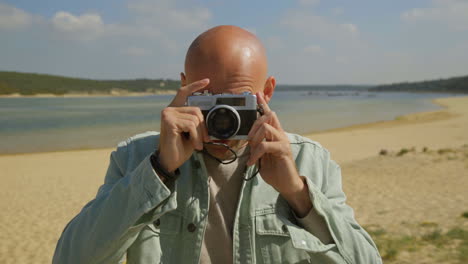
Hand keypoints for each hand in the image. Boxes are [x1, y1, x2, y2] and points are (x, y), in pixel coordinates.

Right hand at [158, 78, 209, 171]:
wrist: (170, 161)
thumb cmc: (181, 147)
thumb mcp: (192, 132)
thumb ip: (196, 121)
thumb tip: (206, 114)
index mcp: (175, 110)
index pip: (183, 92)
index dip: (195, 85)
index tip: (207, 81)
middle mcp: (169, 109)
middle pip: (196, 110)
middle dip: (204, 126)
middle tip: (205, 139)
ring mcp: (168, 114)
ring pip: (195, 118)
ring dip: (200, 134)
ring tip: (198, 144)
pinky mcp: (168, 121)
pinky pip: (190, 125)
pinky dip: (195, 136)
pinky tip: (193, 144)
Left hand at [247, 92, 311, 215]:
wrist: (286, 184)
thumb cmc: (275, 170)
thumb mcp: (263, 156)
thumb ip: (258, 145)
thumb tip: (248, 140)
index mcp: (276, 134)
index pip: (270, 115)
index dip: (264, 104)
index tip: (257, 94)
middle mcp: (281, 135)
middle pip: (268, 116)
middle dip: (254, 124)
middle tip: (248, 140)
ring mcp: (283, 141)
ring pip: (266, 127)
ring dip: (254, 138)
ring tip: (251, 152)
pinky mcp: (283, 151)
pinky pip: (265, 145)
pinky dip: (255, 153)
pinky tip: (252, 162)